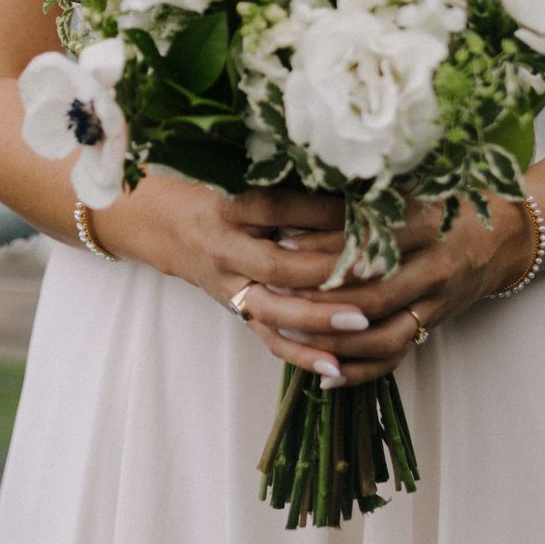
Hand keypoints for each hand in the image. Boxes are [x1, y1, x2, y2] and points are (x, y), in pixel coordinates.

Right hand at [91, 180, 355, 381]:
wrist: (171, 227)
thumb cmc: (220, 193)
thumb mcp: (243, 177)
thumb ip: (289, 181)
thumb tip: (354, 182)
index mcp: (228, 207)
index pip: (278, 208)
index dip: (322, 212)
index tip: (367, 212)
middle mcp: (226, 249)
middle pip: (278, 265)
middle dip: (327, 270)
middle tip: (373, 269)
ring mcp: (230, 287)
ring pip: (274, 310)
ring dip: (319, 319)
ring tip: (361, 322)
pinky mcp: (238, 312)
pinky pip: (270, 340)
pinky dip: (303, 355)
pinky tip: (337, 366)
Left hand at [237, 195, 533, 384]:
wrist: (502, 236)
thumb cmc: (445, 204)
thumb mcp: (414, 189)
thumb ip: (369, 194)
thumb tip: (303, 191)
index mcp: (427, 225)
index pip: (369, 241)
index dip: (324, 246)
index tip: (282, 242)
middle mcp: (434, 268)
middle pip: (372, 295)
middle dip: (319, 300)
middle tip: (275, 294)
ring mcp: (435, 303)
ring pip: (381, 335)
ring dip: (333, 342)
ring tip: (289, 333)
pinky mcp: (431, 326)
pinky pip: (395, 356)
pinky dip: (360, 371)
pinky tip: (325, 376)